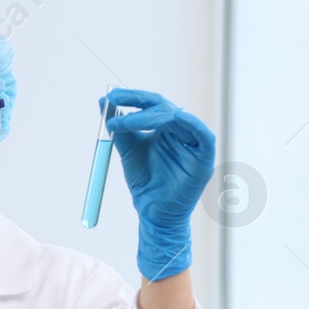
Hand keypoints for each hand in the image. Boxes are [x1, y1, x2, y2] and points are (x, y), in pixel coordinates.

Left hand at [105, 87, 215, 280]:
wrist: (153, 212)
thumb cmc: (145, 182)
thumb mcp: (128, 151)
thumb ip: (119, 129)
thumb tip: (103, 102)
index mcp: (166, 128)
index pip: (152, 105)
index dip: (132, 97)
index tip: (110, 96)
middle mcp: (181, 131)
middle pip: (164, 106)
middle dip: (137, 102)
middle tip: (113, 102)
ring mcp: (194, 143)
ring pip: (177, 118)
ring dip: (149, 117)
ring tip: (122, 124)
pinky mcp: (204, 158)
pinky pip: (203, 135)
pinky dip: (189, 123)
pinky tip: (171, 118)